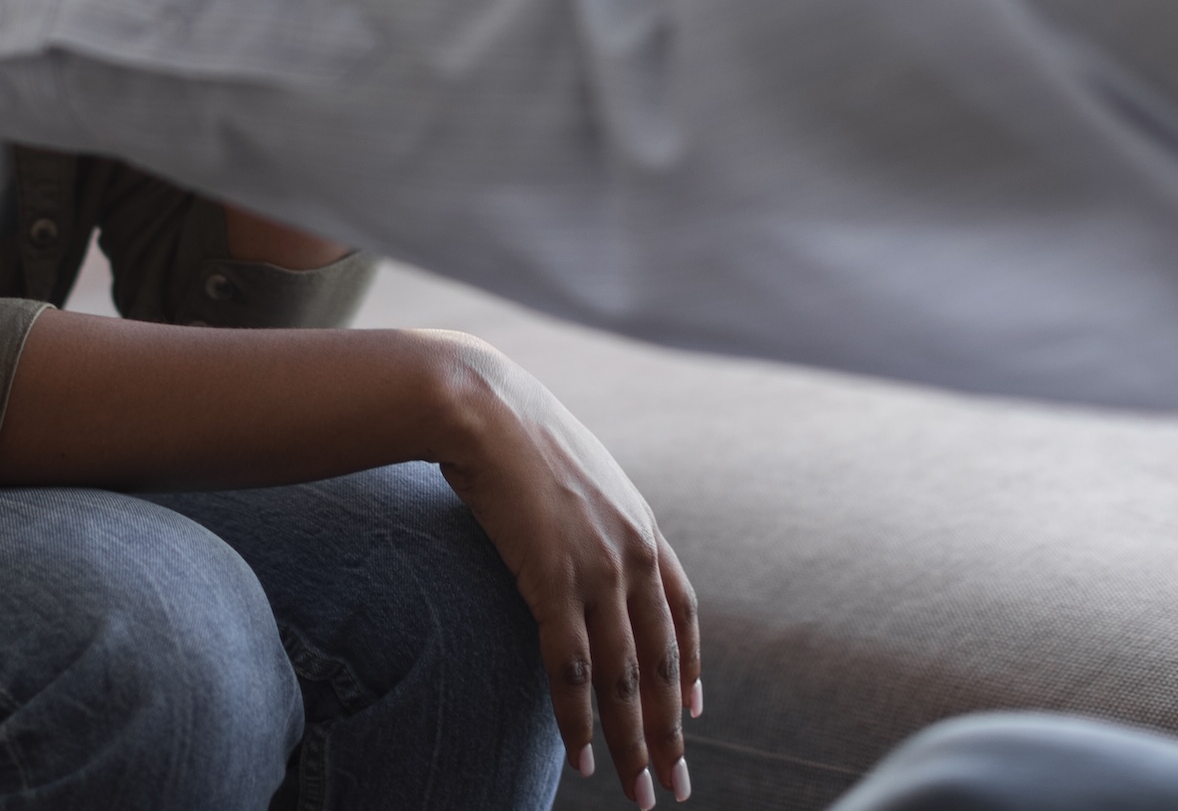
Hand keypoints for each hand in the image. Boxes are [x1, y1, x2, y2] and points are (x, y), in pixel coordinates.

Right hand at [431, 336, 701, 804]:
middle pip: (663, 661)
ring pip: (625, 678)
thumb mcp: (574, 474)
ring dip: (634, 743)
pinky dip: (579, 721)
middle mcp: (633, 552)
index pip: (683, 612)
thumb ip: (588, 516)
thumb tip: (574, 536)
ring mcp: (598, 568)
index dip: (691, 667)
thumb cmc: (514, 433)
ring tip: (641, 793)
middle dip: (670, 731)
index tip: (695, 711)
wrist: (482, 406)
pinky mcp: (553, 580)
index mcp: (642, 526)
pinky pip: (571, 669)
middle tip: (676, 784)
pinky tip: (585, 759)